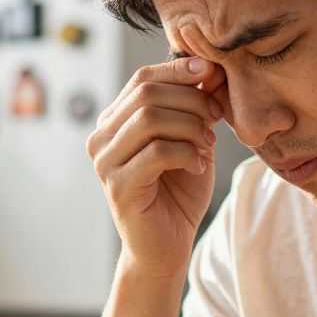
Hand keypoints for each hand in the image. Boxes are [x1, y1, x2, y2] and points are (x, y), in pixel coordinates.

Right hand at [87, 58, 227, 278]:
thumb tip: (210, 68)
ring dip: (190, 126)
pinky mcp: (118, 187)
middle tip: (215, 119)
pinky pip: (158, 152)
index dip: (180, 70)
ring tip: (207, 145)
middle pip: (146, 93)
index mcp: (114, 122)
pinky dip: (187, 153)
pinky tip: (198, 165)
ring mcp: (105, 163)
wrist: (167, 247)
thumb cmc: (178, 193)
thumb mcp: (191, 139)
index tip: (213, 76)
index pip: (142, 78)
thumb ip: (194, 106)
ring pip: (150, 118)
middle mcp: (101, 138)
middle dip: (191, 100)